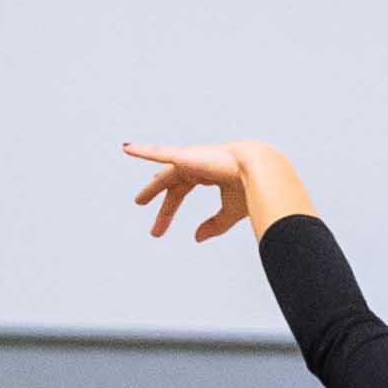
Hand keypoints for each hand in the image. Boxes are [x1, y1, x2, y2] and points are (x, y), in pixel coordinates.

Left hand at [124, 142, 258, 242]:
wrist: (260, 172)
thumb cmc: (252, 189)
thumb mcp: (230, 212)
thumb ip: (214, 225)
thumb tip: (195, 238)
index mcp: (208, 174)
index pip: (182, 192)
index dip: (169, 210)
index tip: (160, 227)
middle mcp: (197, 164)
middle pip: (172, 186)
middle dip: (161, 206)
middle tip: (147, 219)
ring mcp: (189, 158)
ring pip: (164, 174)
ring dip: (151, 189)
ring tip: (138, 201)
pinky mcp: (184, 156)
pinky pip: (158, 153)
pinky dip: (142, 151)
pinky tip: (127, 149)